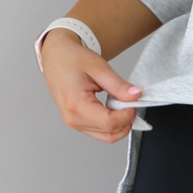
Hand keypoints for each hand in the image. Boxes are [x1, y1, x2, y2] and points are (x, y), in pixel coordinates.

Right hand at [40, 28, 141, 143]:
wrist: (56, 57)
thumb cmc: (72, 59)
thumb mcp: (99, 67)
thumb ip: (118, 85)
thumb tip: (136, 95)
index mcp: (76, 104)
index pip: (110, 122)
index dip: (127, 115)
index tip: (133, 102)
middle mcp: (73, 118)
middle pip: (110, 132)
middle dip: (126, 119)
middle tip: (128, 101)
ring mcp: (74, 123)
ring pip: (107, 136)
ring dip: (120, 123)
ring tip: (118, 103)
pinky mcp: (76, 123)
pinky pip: (100, 133)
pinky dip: (112, 124)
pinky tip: (112, 108)